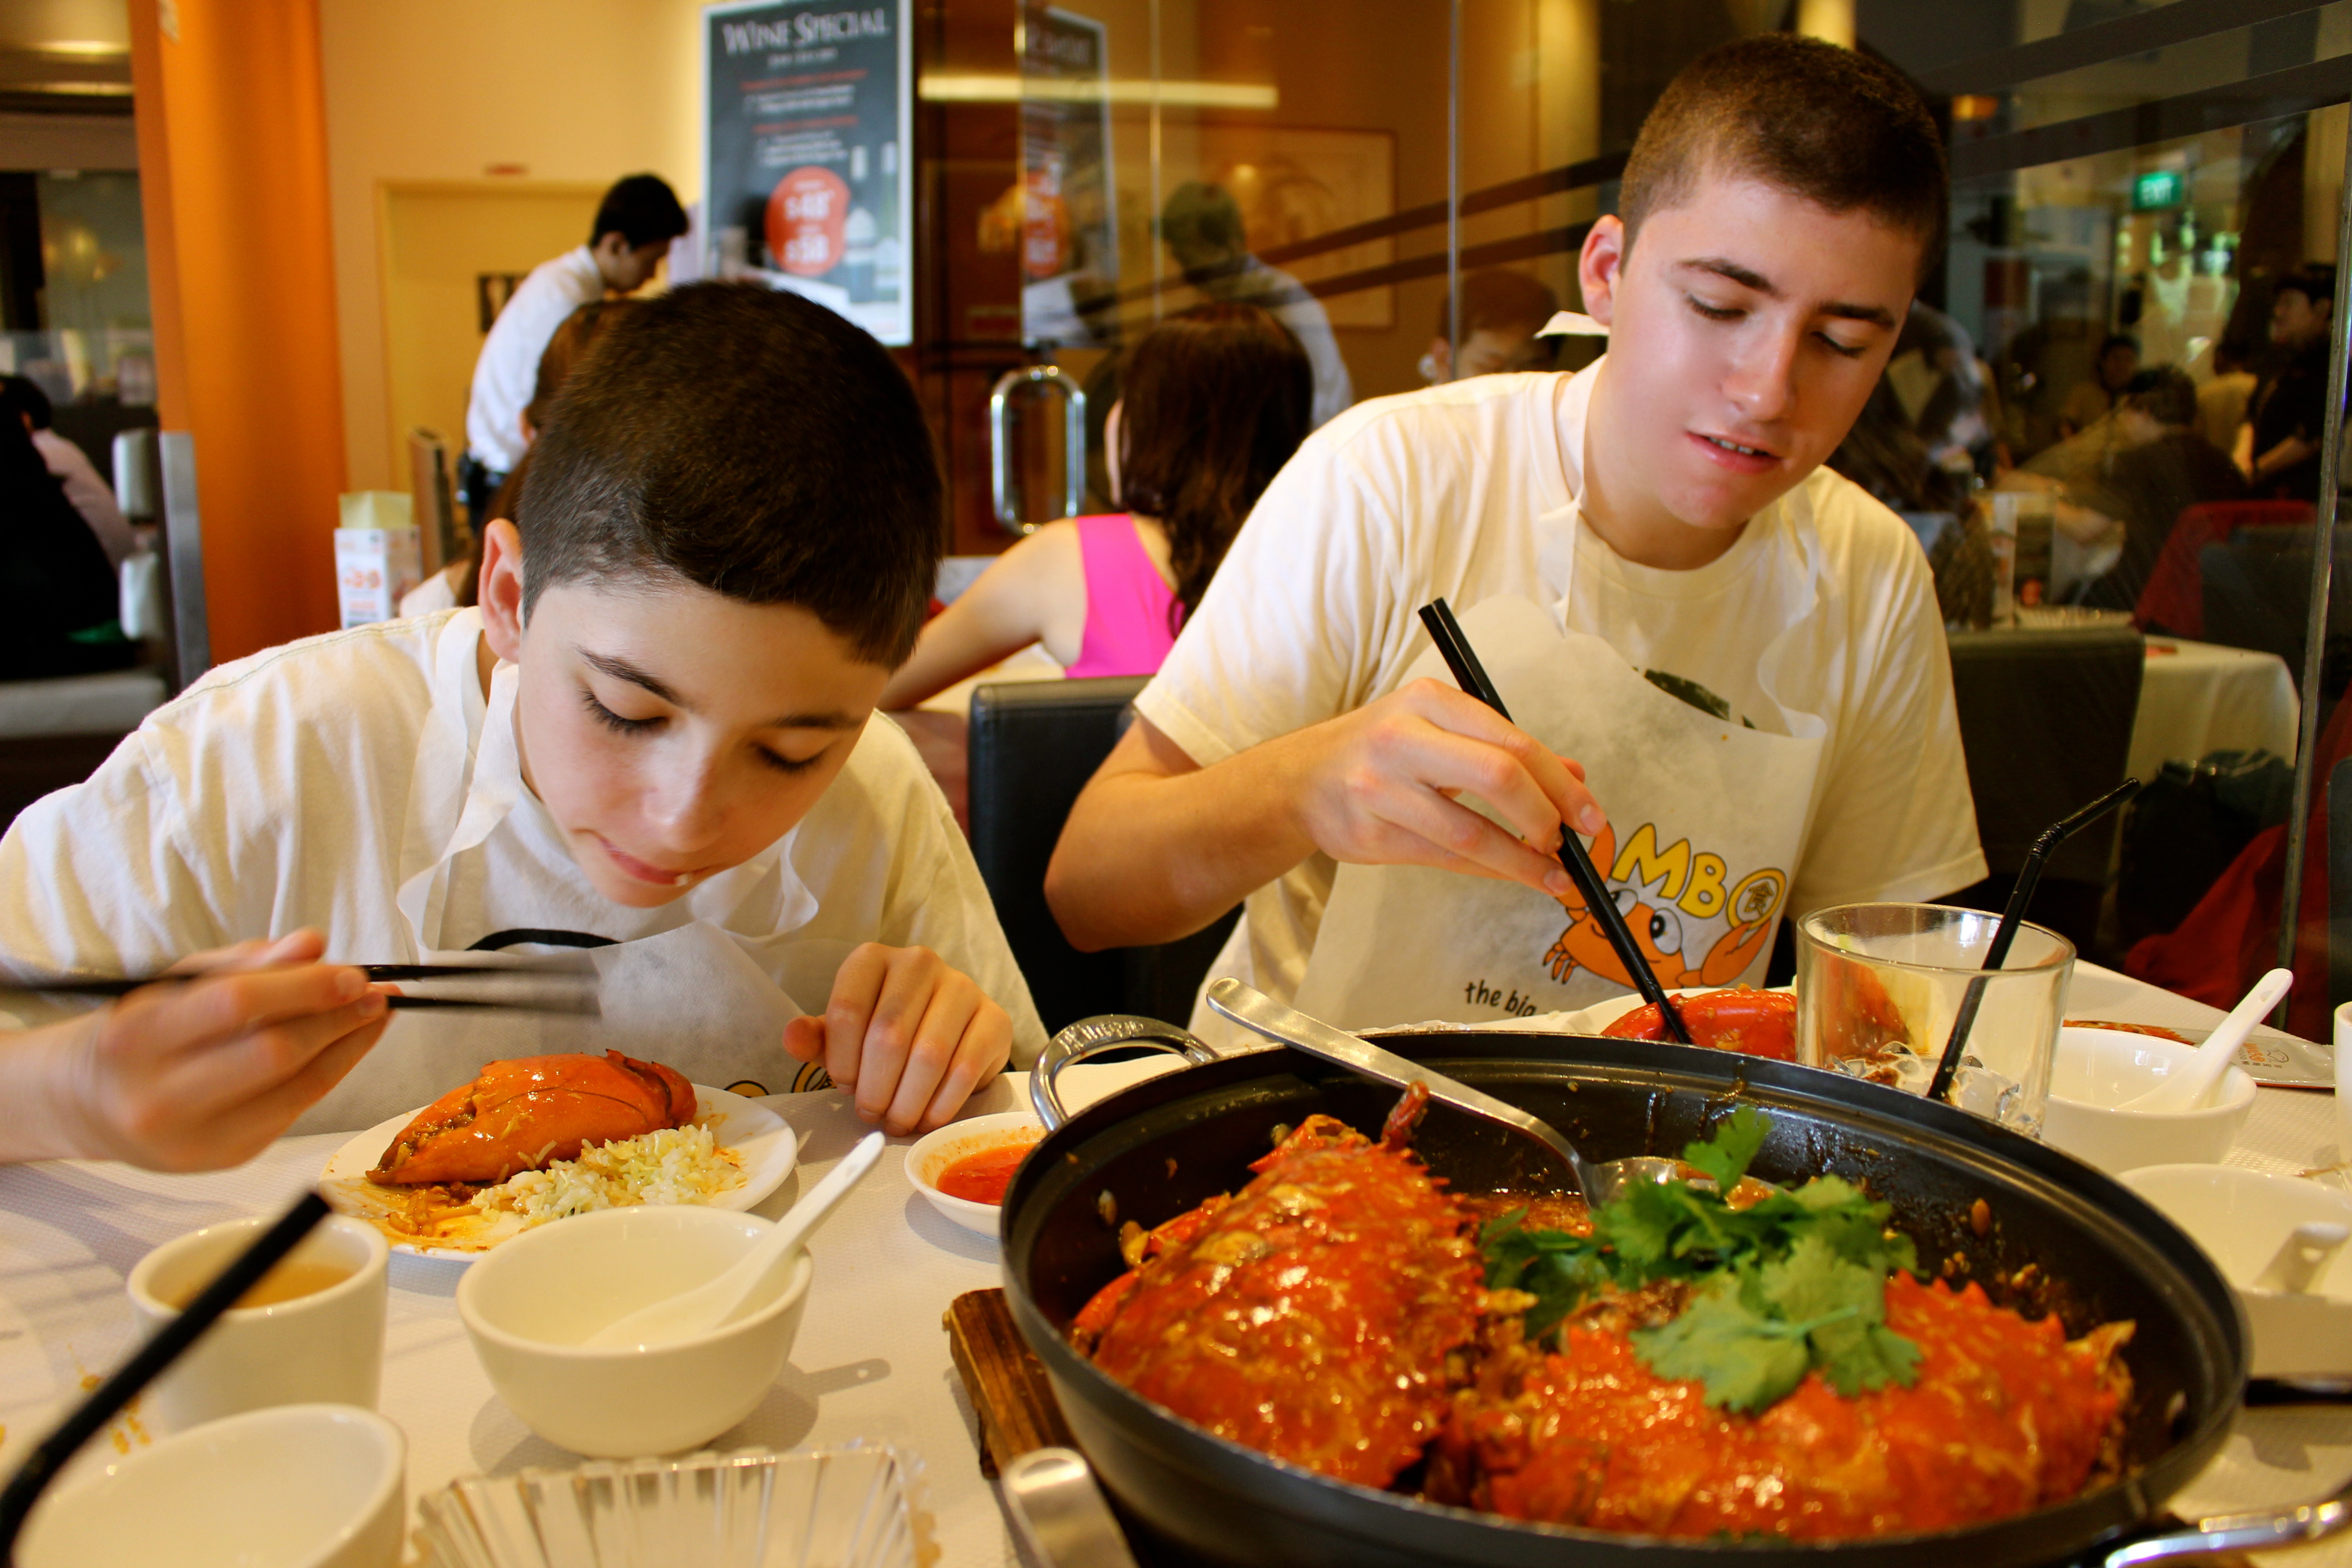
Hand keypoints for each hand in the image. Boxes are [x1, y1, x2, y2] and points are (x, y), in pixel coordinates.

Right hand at [16, 931, 390, 1170]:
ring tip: (376, 1014)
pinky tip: (347, 1046)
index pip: (235, 1005)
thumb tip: (313, 945)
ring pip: (296, 1088)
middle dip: (337, 1019)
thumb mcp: (177, 983)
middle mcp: (160, 1097)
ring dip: (348, 1046)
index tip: (352, 972)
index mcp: (137, 1039)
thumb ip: (245, 963)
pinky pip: (295, 1111)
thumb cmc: (140, 1030)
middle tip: (377, 993)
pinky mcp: (226, 1158)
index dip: (304, 987)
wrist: (89, 1101)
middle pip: (274, 1053)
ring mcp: (194, 1138)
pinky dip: (329, 1073)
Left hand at [780, 944, 1011, 1135]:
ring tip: (898, 1121)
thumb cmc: (887, 1030)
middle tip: (872, 1115)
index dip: (842, 1061)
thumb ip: (816, 1037)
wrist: (949, 1028)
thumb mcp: (845, 1034)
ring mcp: (962, 987)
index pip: (848, 1009)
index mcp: (873, 960)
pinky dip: (943, 1103)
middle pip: (889, 1035)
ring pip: (929, 1054)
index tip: (844, 1087)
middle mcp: (919, 963)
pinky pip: (967, 1067)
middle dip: (876, 1088)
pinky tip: (928, 1117)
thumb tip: (792, 1037)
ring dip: (909, 1101)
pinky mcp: (994, 1017)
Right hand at [1286, 678, 1604, 898]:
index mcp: (1429, 701)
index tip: (1590, 815)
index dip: (1560, 783)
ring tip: (1556, 877)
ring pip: (1470, 831)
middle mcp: (1403, 737)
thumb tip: (1575, 778)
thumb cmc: (1382, 750)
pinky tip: (1517, 876)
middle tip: (1570, 844)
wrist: (1302, 779)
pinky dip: (1491, 870)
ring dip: (1523, 860)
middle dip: (1546, 816)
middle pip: (1498, 776)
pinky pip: (1446, 858)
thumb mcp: (1440, 729)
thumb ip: (1504, 749)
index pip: (1512, 741)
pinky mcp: (1371, 833)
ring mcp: (1382, 787)